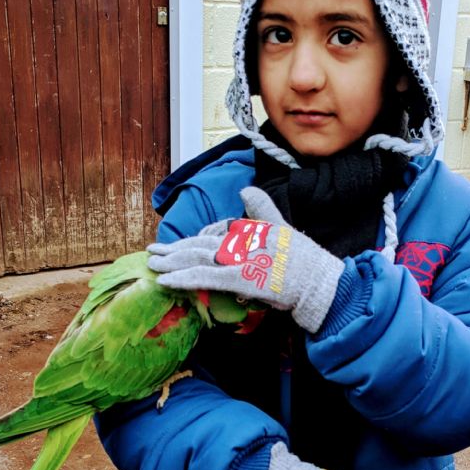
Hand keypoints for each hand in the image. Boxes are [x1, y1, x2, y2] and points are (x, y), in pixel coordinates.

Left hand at [147, 187, 343, 332]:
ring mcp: (237, 260)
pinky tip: (165, 280)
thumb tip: (246, 189)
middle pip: (198, 245)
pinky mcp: (237, 278)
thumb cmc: (304, 260)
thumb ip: (262, 209)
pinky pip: (204, 277)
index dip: (191, 242)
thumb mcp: (282, 227)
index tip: (175, 247)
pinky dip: (183, 278)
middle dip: (173, 249)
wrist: (317, 280)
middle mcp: (238, 242)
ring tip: (152, 263)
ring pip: (196, 258)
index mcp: (246, 231)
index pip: (212, 234)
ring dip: (171, 261)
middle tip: (152, 251)